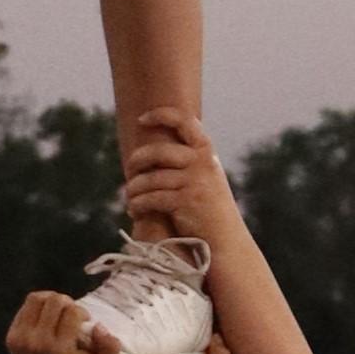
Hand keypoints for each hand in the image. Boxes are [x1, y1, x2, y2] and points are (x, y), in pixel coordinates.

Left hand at [5, 289, 119, 353]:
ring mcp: (22, 340)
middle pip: (54, 301)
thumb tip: (97, 326)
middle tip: (72, 314)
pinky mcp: (11, 337)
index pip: (73, 313)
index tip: (85, 323)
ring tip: (60, 310)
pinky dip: (39, 307)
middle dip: (68, 303)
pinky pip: (26, 307)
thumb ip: (111, 348)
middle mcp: (38, 344)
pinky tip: (48, 316)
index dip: (83, 313)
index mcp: (60, 351)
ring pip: (37, 298)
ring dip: (52, 299)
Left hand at [123, 107, 239, 255]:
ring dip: (134, 189)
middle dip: (138, 159)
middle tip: (129, 169)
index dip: (162, 115)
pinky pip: (152, 198)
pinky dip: (139, 204)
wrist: (225, 238)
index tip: (142, 119)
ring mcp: (194, 182)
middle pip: (159, 151)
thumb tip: (152, 148)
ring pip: (151, 178)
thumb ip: (187, 159)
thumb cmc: (209, 207)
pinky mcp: (185, 202)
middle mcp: (201, 163)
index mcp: (206, 152)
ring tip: (129, 196)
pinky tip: (134, 209)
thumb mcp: (205, 175)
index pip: (185, 121)